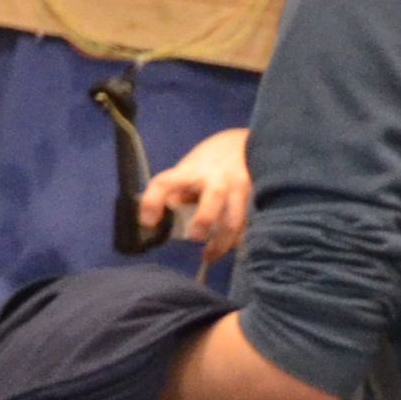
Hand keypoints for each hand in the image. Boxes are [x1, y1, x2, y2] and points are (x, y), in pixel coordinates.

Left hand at [139, 128, 251, 254]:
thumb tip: (166, 219)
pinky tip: (225, 248)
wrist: (244, 144)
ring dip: (222, 241)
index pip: (166, 183)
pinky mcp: (252, 199)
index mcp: (190, 171)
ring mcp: (237, 189)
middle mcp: (215, 179)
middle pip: (212, 198)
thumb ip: (177, 191)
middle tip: (194, 237)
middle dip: (204, 219)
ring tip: (208, 255)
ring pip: (234, 217)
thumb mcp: (187, 169)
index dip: (154, 201)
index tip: (147, 222)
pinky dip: (236, 239)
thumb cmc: (207, 162)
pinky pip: (245, 223)